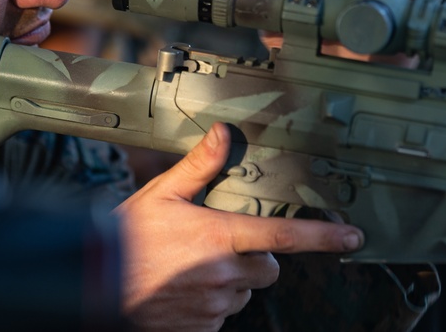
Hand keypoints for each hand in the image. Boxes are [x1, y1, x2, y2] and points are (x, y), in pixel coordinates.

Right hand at [114, 122, 363, 331]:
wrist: (93, 284)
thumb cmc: (124, 237)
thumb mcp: (162, 192)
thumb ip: (199, 165)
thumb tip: (223, 134)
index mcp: (221, 237)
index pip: (285, 237)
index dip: (324, 237)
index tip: (352, 237)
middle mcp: (224, 274)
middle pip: (268, 269)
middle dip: (257, 257)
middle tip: (223, 244)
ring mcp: (214, 307)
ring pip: (243, 293)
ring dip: (230, 280)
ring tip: (191, 266)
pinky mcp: (201, 329)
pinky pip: (220, 318)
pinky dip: (209, 304)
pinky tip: (182, 288)